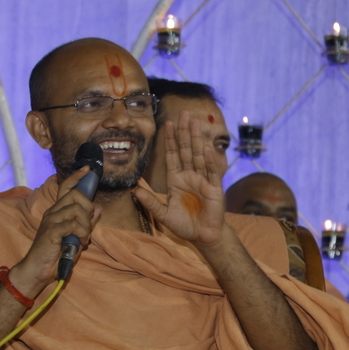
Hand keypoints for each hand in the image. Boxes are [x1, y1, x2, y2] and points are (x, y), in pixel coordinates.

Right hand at [12, 166, 101, 294]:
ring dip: (86, 226)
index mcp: (56, 212)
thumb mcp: (75, 238)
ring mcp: (51, 220)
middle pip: (75, 195)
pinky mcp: (51, 231)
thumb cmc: (55, 255)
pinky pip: (74, 224)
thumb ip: (86, 224)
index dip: (76, 177)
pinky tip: (81, 242)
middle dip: (88, 208)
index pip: (65, 188)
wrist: (37, 271)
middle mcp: (52, 212)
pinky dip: (82, 233)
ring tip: (84, 239)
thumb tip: (98, 209)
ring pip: (77, 210)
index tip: (87, 169)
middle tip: (88, 226)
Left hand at [133, 110, 224, 246]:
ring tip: (195, 122)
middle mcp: (190, 175)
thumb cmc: (184, 224)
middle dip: (184, 132)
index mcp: (176, 179)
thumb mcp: (163, 214)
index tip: (168, 124)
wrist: (203, 236)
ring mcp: (203, 180)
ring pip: (199, 155)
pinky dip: (210, 160)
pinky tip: (207, 148)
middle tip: (184, 113)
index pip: (172, 154)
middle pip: (186, 149)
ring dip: (197, 139)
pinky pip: (212, 172)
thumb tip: (134, 190)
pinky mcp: (214, 188)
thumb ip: (150, 202)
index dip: (170, 139)